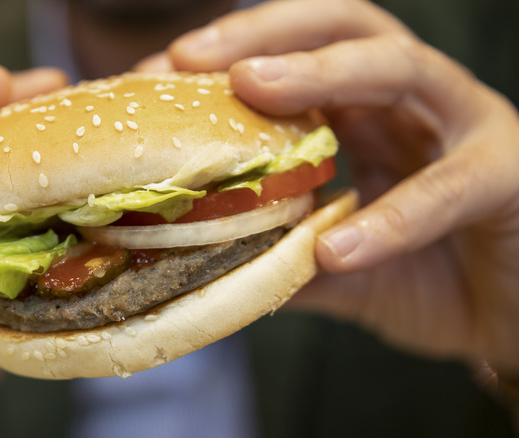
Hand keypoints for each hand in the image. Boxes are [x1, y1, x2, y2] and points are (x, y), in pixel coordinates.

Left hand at [163, 0, 518, 373]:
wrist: (506, 319)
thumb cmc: (421, 276)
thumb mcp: (331, 263)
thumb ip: (274, 254)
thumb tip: (192, 263)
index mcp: (363, 110)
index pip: (293, 57)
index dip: (223, 58)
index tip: (155, 75)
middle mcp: (412, 101)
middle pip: (342, 29)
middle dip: (264, 34)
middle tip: (193, 56)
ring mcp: (466, 126)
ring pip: (401, 69)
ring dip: (322, 74)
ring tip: (252, 89)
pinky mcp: (510, 174)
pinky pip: (452, 184)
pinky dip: (393, 216)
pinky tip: (338, 249)